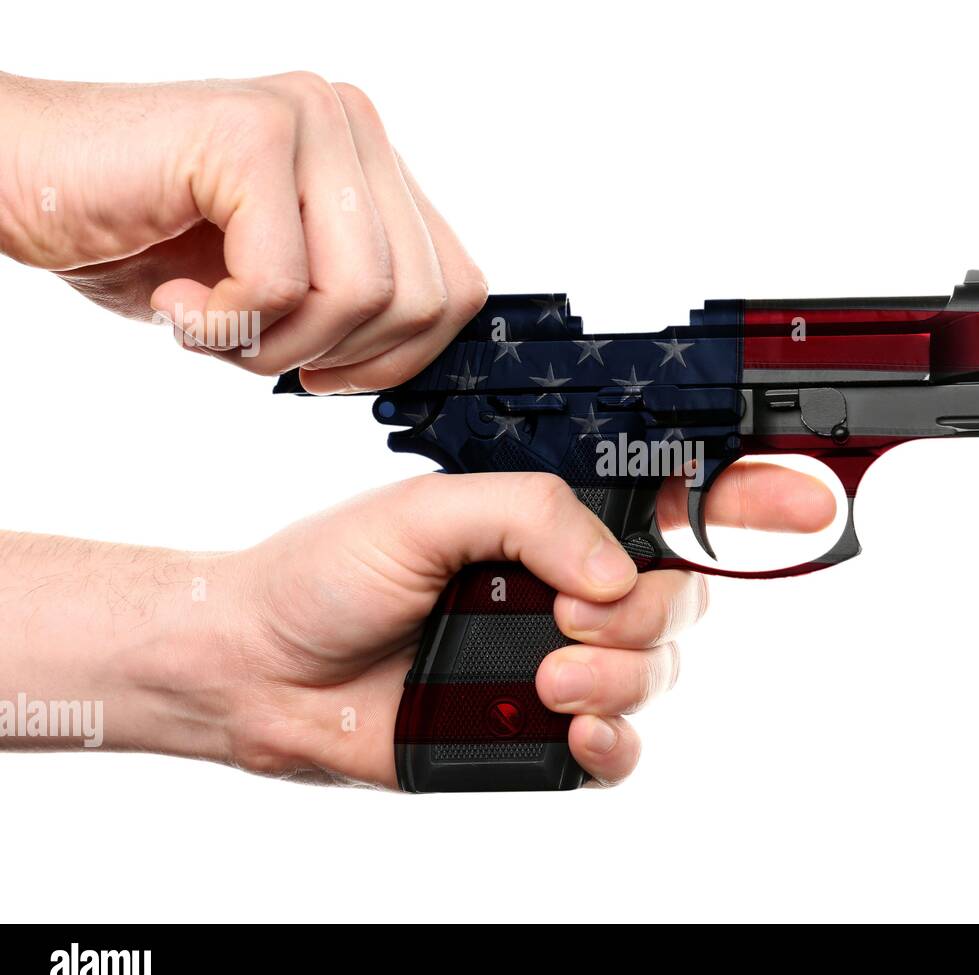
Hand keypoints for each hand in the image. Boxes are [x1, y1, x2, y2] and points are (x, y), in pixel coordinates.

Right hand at [0, 71, 484, 391]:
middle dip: (337, 358)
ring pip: (364, 293)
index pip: (457, 287)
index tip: (327, 374)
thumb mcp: (281, 288)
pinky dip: (225, 326)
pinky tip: (176, 302)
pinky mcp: (251, 133)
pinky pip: (282, 281)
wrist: (21, 189)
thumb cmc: (144, 242)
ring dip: (277, 345)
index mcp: (371, 160)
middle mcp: (352, 124)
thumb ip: (358, 301)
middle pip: (422, 299)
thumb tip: (425, 357)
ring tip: (212, 323)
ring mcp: (307, 119)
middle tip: (254, 347)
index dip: (402, 359)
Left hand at [208, 465, 833, 785]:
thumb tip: (614, 574)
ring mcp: (558, 662)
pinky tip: (572, 733)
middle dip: (648, 613)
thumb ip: (534, 517)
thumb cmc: (329, 574)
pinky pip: (617, 748)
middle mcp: (567, 589)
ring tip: (547, 677)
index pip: (672, 506)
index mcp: (552, 524)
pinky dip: (612, 742)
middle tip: (573, 618)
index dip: (750, 503)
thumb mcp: (429, 511)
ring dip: (620, 678)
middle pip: (683, 597)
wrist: (263, 668)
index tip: (807, 502)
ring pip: (656, 673)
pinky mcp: (537, 733)